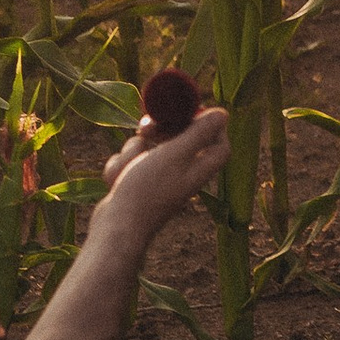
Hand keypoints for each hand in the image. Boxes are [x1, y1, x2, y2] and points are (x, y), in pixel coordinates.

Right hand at [96, 102, 230, 240]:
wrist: (116, 227)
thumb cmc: (147, 190)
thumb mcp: (175, 153)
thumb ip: (199, 133)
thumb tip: (223, 114)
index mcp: (199, 169)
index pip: (220, 144)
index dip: (210, 125)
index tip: (190, 111)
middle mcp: (183, 175)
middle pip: (180, 139)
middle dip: (159, 131)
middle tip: (147, 126)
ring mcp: (159, 181)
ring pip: (148, 148)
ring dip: (133, 152)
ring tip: (128, 170)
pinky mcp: (137, 185)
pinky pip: (131, 162)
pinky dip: (122, 167)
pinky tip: (116, 181)